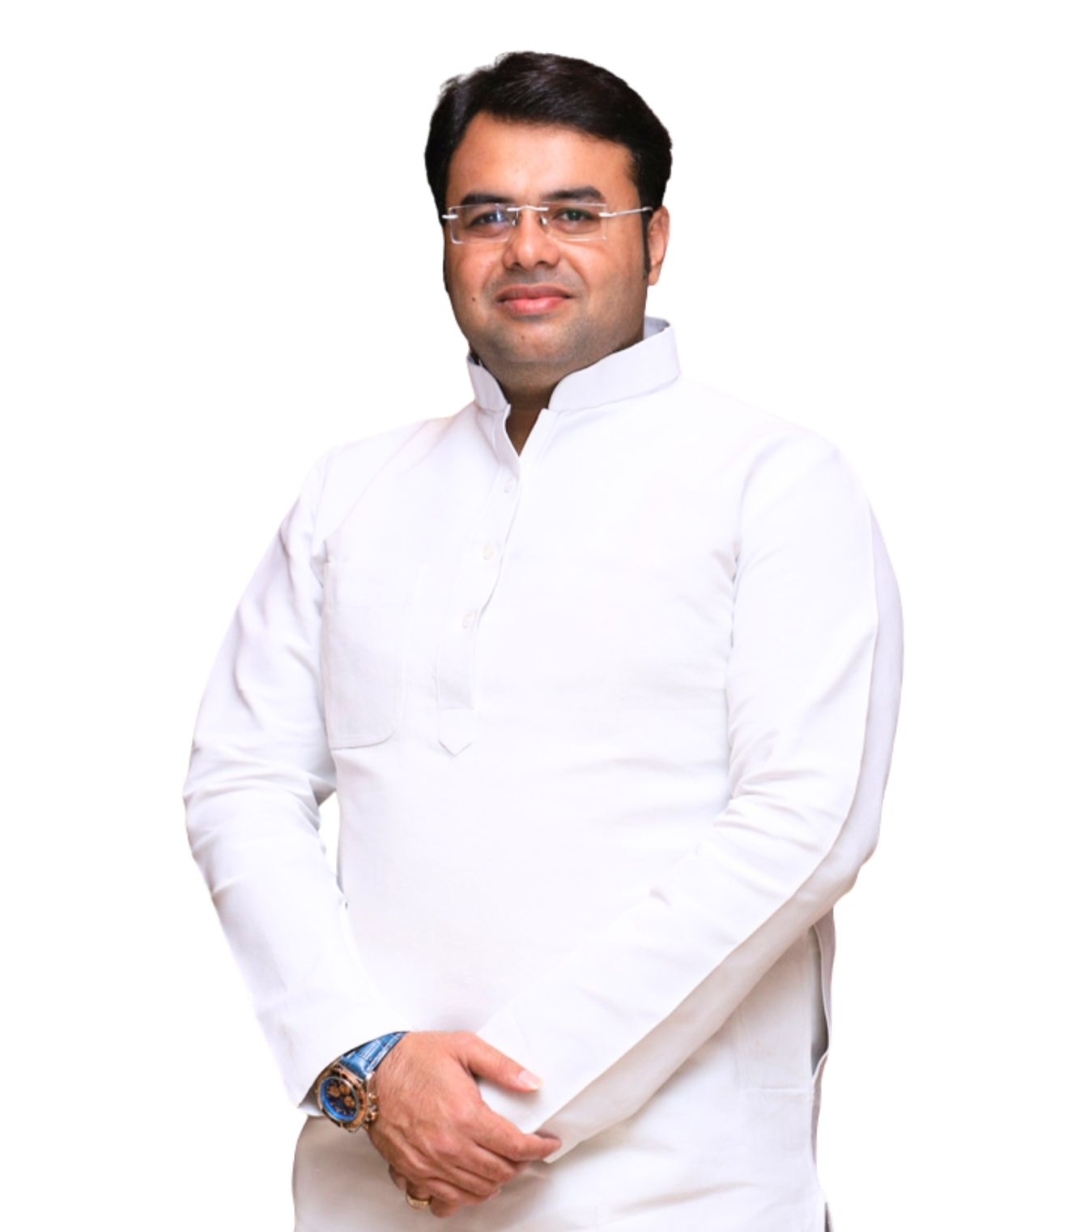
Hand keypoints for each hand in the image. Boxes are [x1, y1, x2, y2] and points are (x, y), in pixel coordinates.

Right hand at [368, 1031, 559, 1217]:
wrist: (371, 1073)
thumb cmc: (413, 1058)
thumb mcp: (464, 1047)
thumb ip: (502, 1066)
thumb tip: (533, 1083)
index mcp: (466, 1116)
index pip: (515, 1146)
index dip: (539, 1148)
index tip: (548, 1143)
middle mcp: (449, 1147)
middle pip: (500, 1172)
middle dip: (521, 1163)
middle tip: (526, 1150)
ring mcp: (430, 1165)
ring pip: (477, 1191)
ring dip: (497, 1181)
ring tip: (503, 1164)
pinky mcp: (412, 1173)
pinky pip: (446, 1201)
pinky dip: (465, 1197)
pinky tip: (471, 1182)